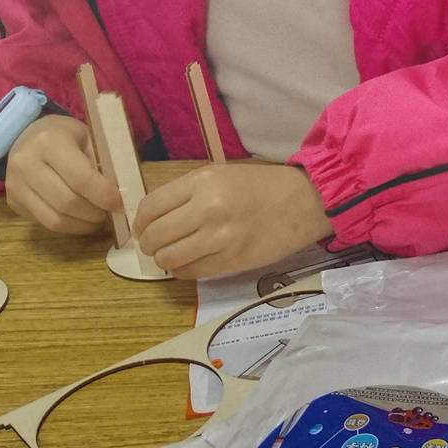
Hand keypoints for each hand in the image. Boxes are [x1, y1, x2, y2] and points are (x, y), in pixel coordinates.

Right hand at [4, 115, 121, 234]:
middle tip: (112, 212)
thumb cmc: (68, 137)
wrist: (28, 137)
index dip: (103, 195)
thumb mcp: (89, 138)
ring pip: (55, 219)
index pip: (80, 178)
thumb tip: (122, 194)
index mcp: (50, 142)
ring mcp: (15, 185)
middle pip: (67, 202)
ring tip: (100, 218)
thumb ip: (103, 162)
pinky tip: (83, 219)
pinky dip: (70, 227)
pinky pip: (46, 223)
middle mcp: (26, 163)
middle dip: (95, 213)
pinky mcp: (13, 202)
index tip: (121, 203)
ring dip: (84, 224)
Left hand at [132, 163, 333, 278]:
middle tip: (158, 245)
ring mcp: (220, 238)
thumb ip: (187, 193)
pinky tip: (192, 262)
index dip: (140, 223)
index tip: (144, 228)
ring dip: (165, 259)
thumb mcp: (221, 175)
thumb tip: (153, 219)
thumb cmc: (263, 186)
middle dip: (150, 244)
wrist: (306, 201)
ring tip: (175, 254)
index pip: (150, 207)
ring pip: (168, 258)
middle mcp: (207, 209)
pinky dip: (183, 270)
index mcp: (203, 182)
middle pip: (154, 236)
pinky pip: (190, 272)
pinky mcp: (232, 261)